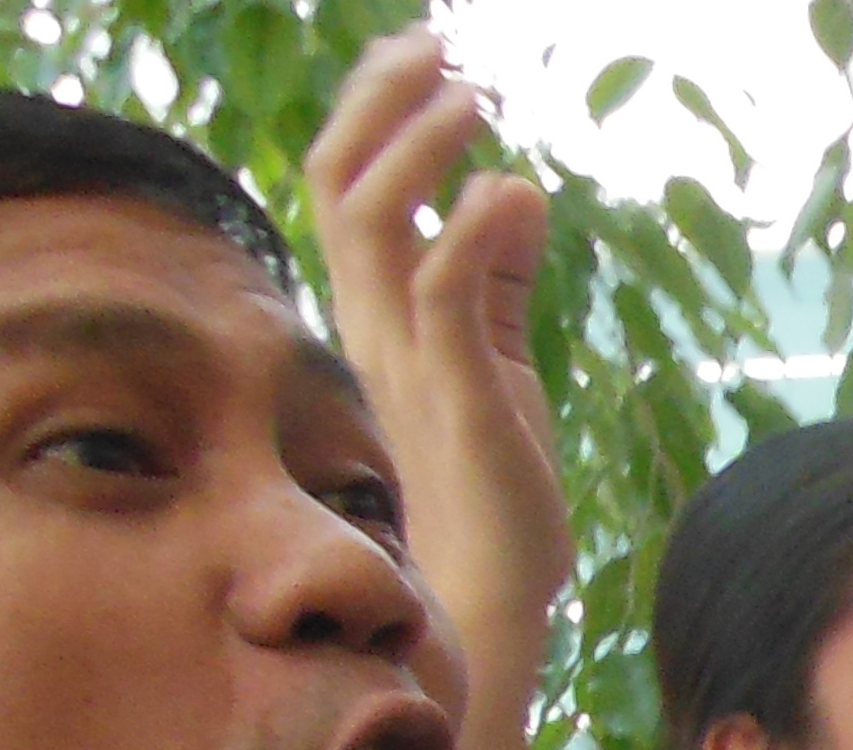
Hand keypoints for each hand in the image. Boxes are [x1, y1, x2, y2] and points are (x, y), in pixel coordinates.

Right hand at [306, 33, 569, 646]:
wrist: (494, 592)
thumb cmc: (496, 484)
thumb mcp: (499, 359)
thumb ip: (499, 279)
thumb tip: (512, 189)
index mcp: (376, 316)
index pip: (350, 191)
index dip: (377, 114)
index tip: (423, 58)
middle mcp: (373, 326)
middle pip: (340, 183)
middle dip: (382, 102)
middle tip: (437, 43)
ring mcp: (407, 358)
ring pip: (376, 221)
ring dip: (421, 146)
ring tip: (472, 92)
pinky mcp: (457, 393)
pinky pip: (443, 293)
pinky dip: (470, 232)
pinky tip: (510, 191)